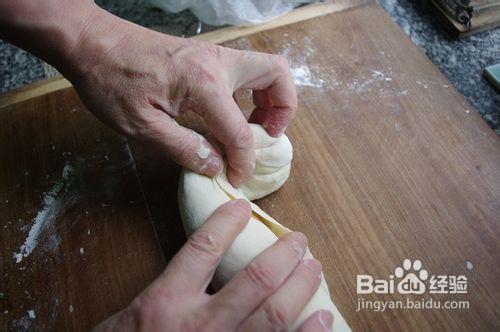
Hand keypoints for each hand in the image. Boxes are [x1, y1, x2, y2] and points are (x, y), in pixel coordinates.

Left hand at [60, 4, 296, 186]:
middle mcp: (218, 63)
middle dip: (284, 109)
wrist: (93, 43)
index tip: (237, 178)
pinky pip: (245, 73)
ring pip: (266, 70)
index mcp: (203, 83)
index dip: (244, 161)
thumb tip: (216, 166)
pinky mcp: (206, 57)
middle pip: (277, 75)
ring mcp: (214, 56)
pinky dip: (252, 94)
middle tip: (267, 136)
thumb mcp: (141, 126)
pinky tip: (231, 116)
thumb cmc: (110, 81)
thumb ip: (184, 148)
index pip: (239, 131)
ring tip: (253, 128)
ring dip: (271, 99)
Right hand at [94, 200, 332, 330]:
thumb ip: (164, 291)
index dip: (227, 222)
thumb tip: (196, 264)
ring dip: (300, 287)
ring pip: (274, 315)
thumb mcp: (130, 315)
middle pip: (255, 280)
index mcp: (166, 302)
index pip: (203, 248)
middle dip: (284, 255)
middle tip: (299, 241)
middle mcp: (200, 325)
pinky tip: (324, 319)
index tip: (242, 207)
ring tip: (314, 269)